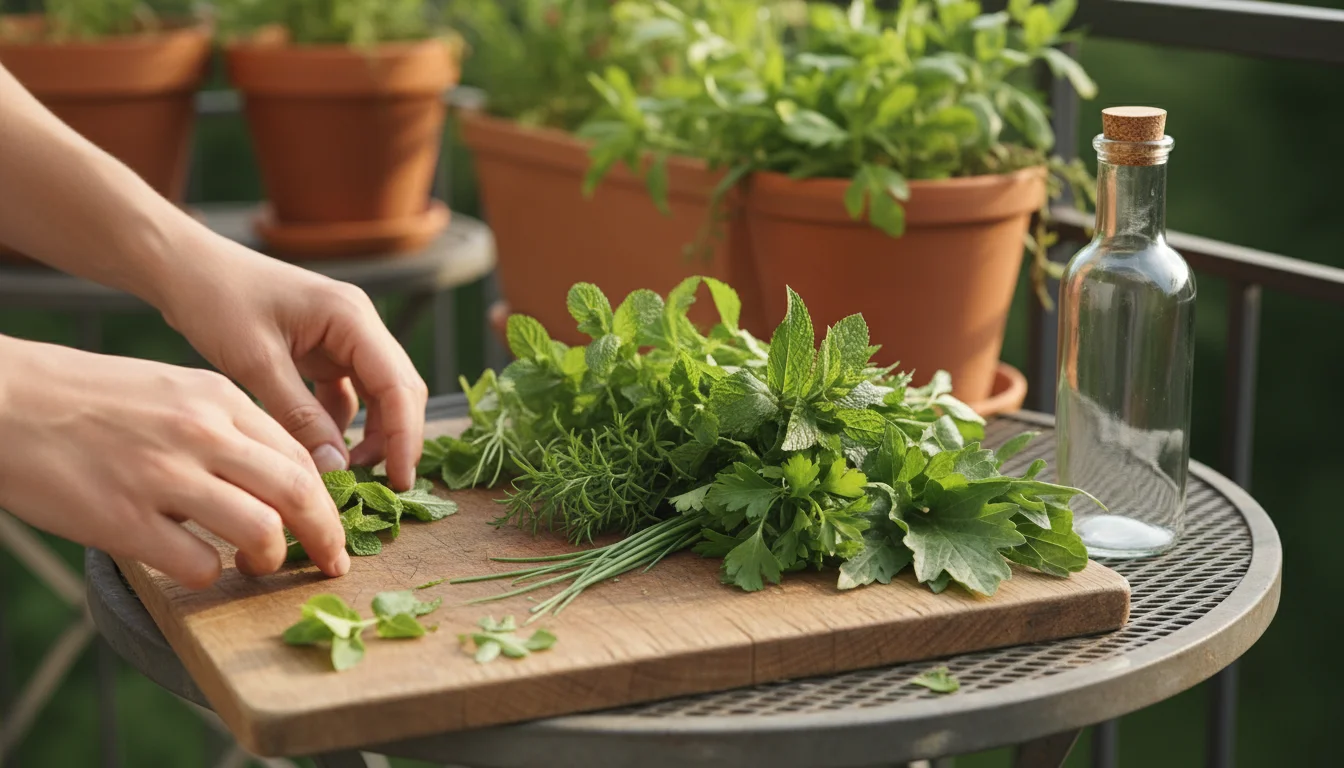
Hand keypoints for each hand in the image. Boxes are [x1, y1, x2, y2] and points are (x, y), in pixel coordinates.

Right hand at [0, 337, 349, 587]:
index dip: (327, 497)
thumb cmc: (83, 396)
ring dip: (273, 558)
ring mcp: (163, 476)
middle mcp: (201, 433)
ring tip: (261, 566)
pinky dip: (209, 575)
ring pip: (262, 529)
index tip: (334, 525)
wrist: (1, 400)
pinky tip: (198, 568)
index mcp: (217, 398)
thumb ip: (222, 424)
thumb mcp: (170, 389)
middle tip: (332, 563)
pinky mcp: (124, 519)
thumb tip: (269, 470)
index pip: (300, 454)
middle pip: (298, 491)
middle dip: (327, 535)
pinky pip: (198, 563)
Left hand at [161, 229, 428, 489]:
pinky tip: (320, 447)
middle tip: (382, 487)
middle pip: (399, 391)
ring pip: (378, 395)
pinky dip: (339, 423)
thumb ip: (299, 416)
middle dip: (394, 439)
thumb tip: (336, 468)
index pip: (399, 385)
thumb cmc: (216, 300)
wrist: (182, 267)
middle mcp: (358, 325)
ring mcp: (343, 337)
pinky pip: (347, 393)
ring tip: (345, 472)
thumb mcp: (256, 363)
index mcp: (352, 318)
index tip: (401, 481)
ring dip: (370, 434)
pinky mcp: (323, 350)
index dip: (405, 437)